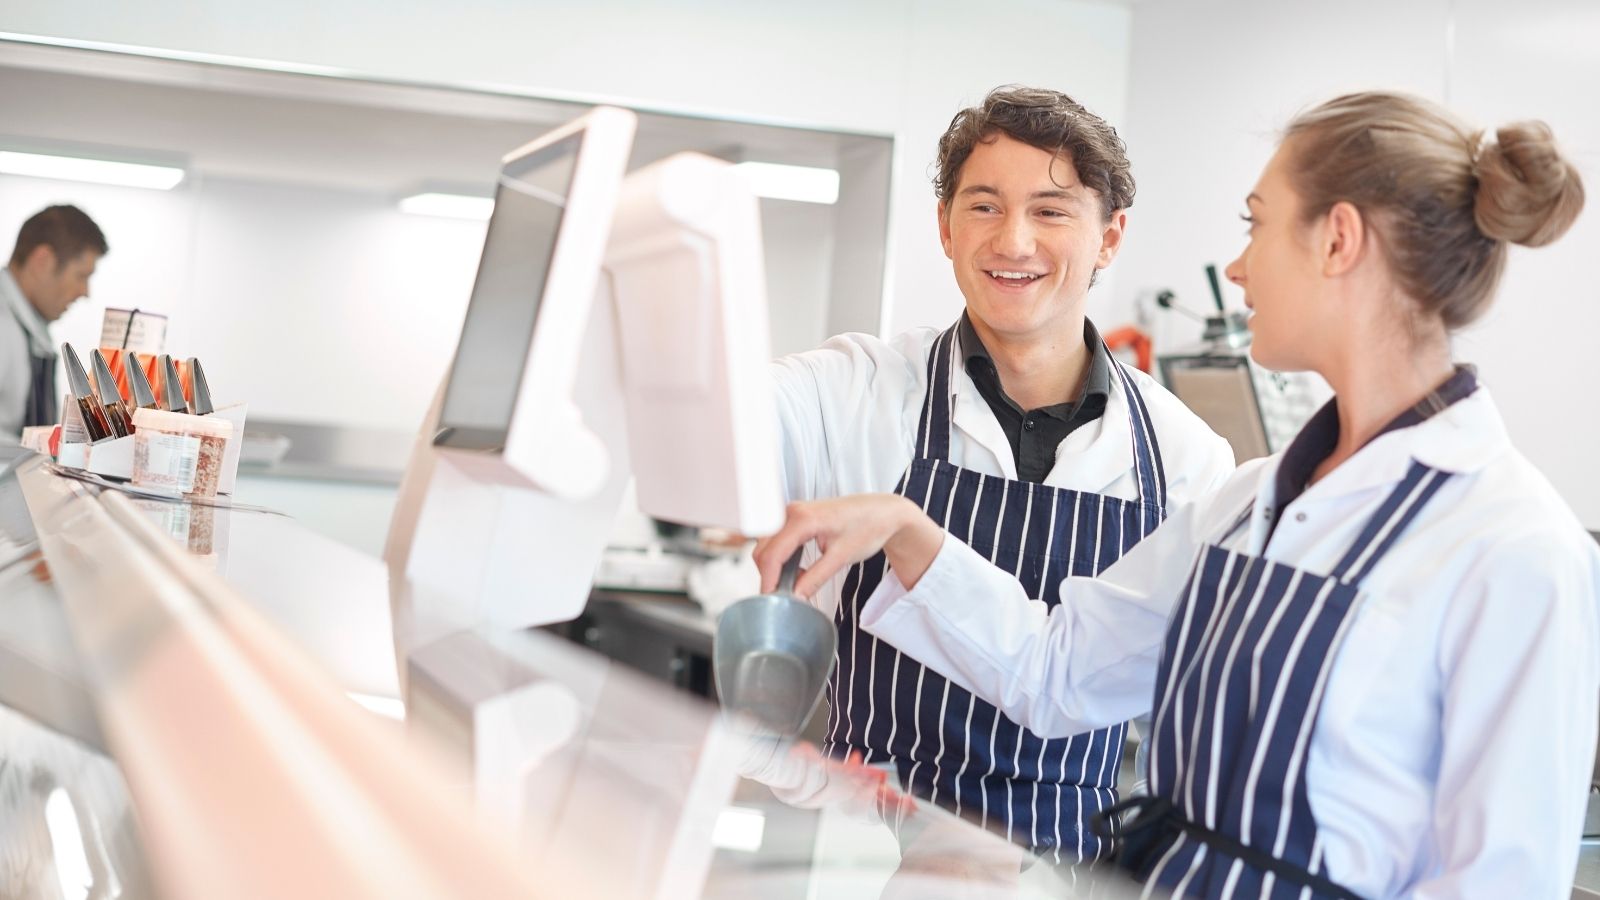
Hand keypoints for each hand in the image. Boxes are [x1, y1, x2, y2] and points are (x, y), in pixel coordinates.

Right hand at [752, 494, 943, 598]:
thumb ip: (815, 578)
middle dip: (769, 575)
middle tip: (785, 596)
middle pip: (764, 550)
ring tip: (796, 582)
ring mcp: (792, 512)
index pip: (772, 554)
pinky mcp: (796, 517)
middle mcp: (791, 511)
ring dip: (775, 567)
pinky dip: (781, 558)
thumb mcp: (841, 557)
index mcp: (802, 518)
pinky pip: (777, 540)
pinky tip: (798, 569)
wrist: (883, 512)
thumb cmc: (868, 526)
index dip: (768, 580)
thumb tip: (795, 597)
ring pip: (767, 545)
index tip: (771, 601)